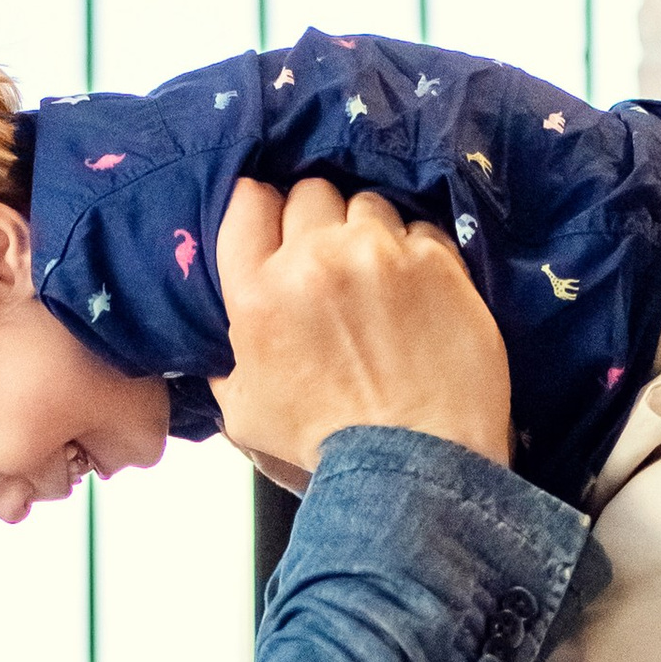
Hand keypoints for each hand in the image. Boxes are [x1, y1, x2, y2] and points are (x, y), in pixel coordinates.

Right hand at [214, 177, 512, 474]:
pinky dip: (418, 256)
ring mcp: (378, 253)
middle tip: (333, 266)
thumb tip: (226, 339)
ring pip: (367, 205)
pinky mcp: (434, 260)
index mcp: (257, 292)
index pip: (249, 201)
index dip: (264, 212)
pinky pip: (421, 230)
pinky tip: (420, 296)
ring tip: (380, 282)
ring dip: (370, 235)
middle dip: (318, 223)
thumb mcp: (244, 412)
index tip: (279, 232)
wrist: (412, 468)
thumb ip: (228, 359)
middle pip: (310, 193)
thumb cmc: (325, 448)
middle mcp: (313, 259)